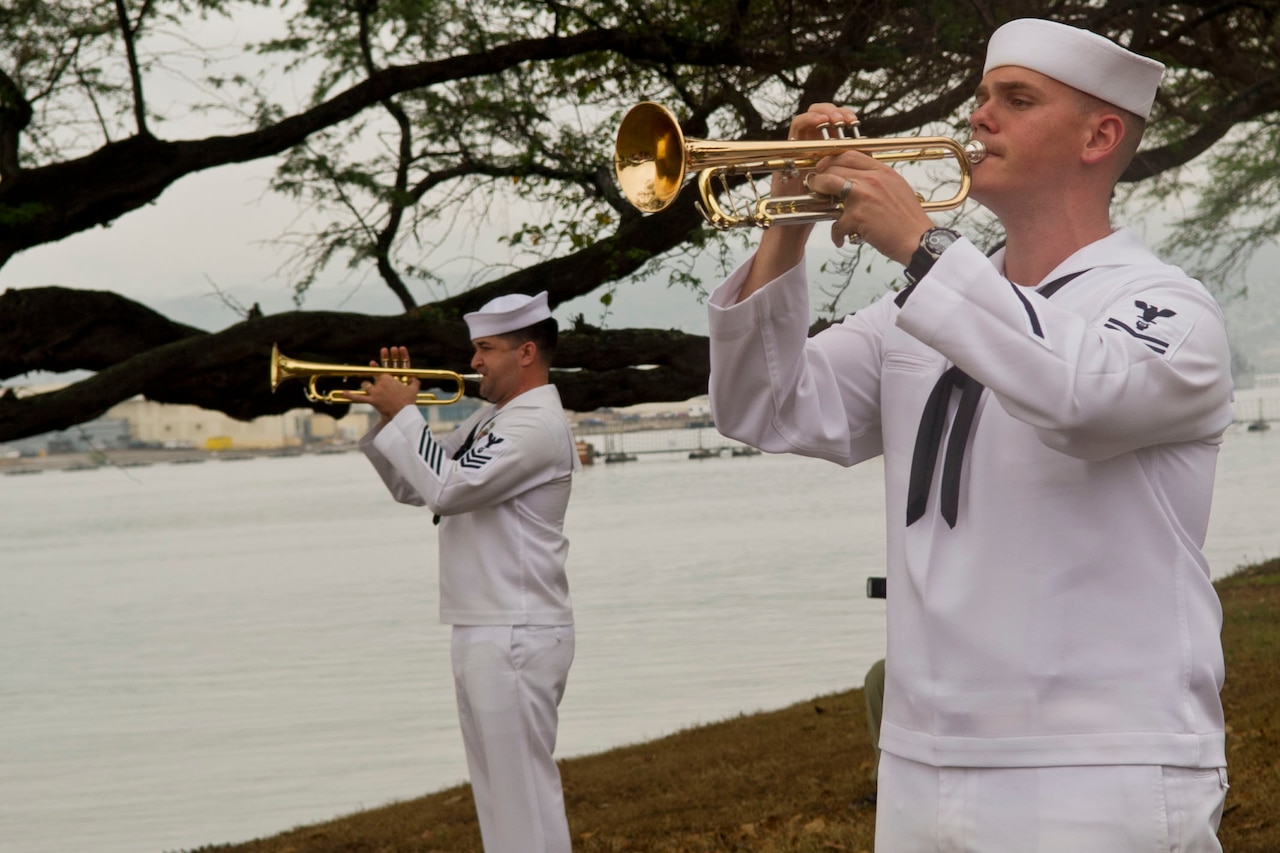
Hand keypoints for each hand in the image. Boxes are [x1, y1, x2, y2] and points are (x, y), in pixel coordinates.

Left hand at [338, 346, 419, 423]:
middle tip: (373, 374)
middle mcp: (381, 383)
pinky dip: (350, 395)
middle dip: (374, 377)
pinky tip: (343, 393)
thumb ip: (414, 382)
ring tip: (367, 387)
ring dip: (366, 386)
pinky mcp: (372, 401)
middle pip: (373, 377)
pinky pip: (359, 398)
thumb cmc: (408, 401)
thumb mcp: (414, 389)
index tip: (373, 362)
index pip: (382, 370)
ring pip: (366, 385)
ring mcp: (375, 392)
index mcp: (389, 378)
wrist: (403, 412)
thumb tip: (415, 379)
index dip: (377, 366)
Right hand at [740, 103, 864, 300]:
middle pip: (822, 118)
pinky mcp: (786, 150)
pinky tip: (823, 122)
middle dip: (836, 113)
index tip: (857, 124)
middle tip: (848, 119)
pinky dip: (809, 120)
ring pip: (809, 118)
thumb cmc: (821, 212)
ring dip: (823, 112)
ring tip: (836, 118)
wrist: (797, 226)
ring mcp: (797, 149)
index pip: (835, 127)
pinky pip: (796, 127)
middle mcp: (810, 149)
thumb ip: (854, 173)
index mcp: (826, 154)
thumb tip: (874, 158)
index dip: (846, 120)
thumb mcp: (844, 188)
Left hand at [805, 148, 934, 263]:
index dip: (832, 159)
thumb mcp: (896, 188)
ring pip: (828, 183)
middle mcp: (873, 179)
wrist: (918, 239)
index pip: (851, 154)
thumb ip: (878, 180)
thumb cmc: (908, 219)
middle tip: (816, 185)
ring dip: (819, 191)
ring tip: (818, 202)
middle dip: (821, 175)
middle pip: (836, 167)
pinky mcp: (858, 216)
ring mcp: (864, 196)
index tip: (824, 167)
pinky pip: (836, 222)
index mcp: (882, 171)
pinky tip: (840, 239)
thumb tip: (858, 180)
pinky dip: (836, 233)